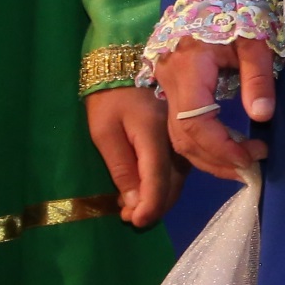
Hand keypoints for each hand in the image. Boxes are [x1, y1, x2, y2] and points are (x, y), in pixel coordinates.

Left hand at [84, 86, 180, 225]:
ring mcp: (180, 133)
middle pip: (173, 181)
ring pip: (180, 175)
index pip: (156, 180)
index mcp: (154, 135)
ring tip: (137, 208)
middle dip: (155, 205)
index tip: (135, 222)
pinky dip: (167, 181)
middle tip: (131, 218)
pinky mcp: (180, 131)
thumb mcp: (104, 132)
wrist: (127, 62)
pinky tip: (150, 188)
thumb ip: (121, 167)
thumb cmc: (109, 98)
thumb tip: (133, 203)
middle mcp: (174, 137)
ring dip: (162, 195)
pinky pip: (180, 164)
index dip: (149, 206)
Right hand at [159, 35, 278, 181]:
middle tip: (252, 166)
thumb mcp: (254, 40)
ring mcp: (166, 88)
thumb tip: (262, 117)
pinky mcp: (172, 91)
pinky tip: (229, 148)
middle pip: (183, 137)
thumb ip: (258, 77)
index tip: (250, 159)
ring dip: (211, 156)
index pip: (194, 122)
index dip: (220, 147)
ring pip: (179, 137)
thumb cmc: (237, 12)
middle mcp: (169, 83)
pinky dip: (205, 144)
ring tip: (245, 162)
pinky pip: (182, 126)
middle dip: (217, 159)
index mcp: (188, 69)